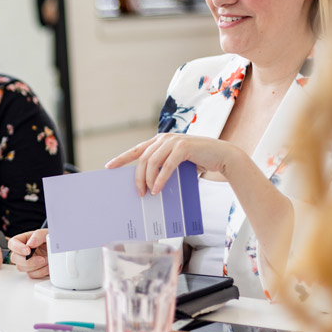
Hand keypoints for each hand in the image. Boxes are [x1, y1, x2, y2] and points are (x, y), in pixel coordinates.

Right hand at [8, 229, 48, 278]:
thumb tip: (30, 244)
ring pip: (21, 268)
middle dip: (28, 260)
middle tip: (41, 259)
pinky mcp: (33, 271)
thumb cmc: (52, 239)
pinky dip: (41, 272)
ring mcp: (26, 262)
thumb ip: (38, 235)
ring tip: (47, 260)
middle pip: (14, 258)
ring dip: (36, 266)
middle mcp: (22, 252)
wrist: (61, 249)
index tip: (28, 250)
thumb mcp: (46, 233)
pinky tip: (48, 266)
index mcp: (23, 240)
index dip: (17, 248)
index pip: (12, 243)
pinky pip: (31, 275)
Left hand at [106, 133, 243, 195]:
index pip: (136, 150)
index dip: (121, 158)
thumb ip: (162, 166)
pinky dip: (160, 179)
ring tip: (148, 193)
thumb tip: (147, 184)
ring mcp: (173, 141)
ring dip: (148, 180)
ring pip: (152, 162)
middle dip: (137, 177)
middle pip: (142, 158)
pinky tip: (157, 189)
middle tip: (138, 192)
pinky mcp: (183, 147)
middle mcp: (164, 138)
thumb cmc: (199, 161)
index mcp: (159, 141)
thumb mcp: (176, 163)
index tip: (109, 167)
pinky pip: (166, 166)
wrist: (222, 156)